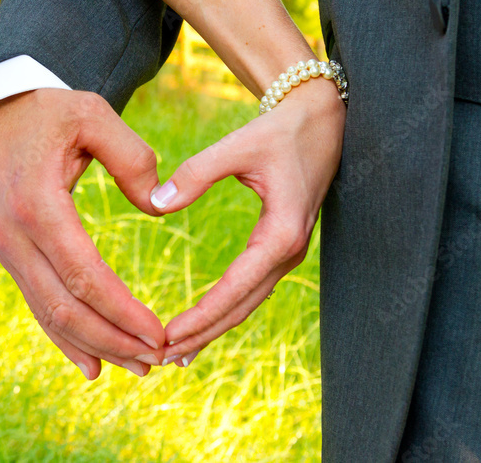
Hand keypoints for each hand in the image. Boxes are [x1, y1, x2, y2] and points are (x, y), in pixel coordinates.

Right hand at [0, 88, 166, 378]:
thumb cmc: (47, 112)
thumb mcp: (92, 115)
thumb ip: (132, 157)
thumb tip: (160, 206)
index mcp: (39, 204)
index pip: (83, 274)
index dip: (122, 311)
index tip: (159, 333)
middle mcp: (16, 237)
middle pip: (66, 307)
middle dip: (114, 341)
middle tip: (158, 360)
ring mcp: (9, 250)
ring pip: (51, 315)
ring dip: (95, 346)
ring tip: (138, 367)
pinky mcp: (12, 256)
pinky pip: (38, 305)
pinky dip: (65, 338)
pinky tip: (93, 363)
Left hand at [149, 77, 345, 366]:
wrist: (324, 121)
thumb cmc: (281, 131)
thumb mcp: (237, 146)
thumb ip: (196, 173)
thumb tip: (156, 204)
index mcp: (281, 233)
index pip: (235, 288)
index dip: (201, 316)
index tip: (167, 336)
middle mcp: (289, 251)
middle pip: (241, 307)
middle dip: (202, 334)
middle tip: (160, 358)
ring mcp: (289, 252)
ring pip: (248, 303)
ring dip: (213, 328)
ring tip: (176, 353)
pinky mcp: (283, 247)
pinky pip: (252, 289)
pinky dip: (226, 310)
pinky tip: (202, 325)